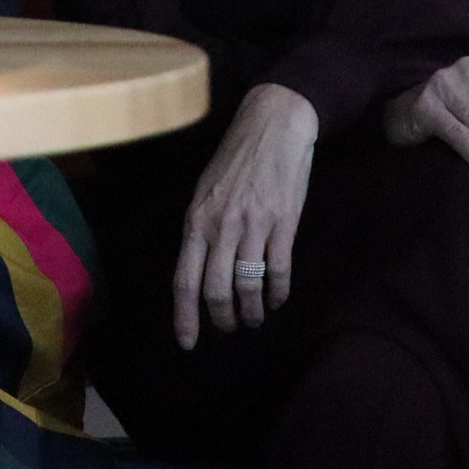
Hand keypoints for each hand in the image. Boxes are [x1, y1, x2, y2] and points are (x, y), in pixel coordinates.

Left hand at [174, 83, 315, 349]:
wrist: (273, 126)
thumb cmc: (236, 159)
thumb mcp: (206, 190)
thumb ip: (202, 228)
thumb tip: (199, 269)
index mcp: (196, 219)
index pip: (185, 278)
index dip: (186, 315)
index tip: (187, 342)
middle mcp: (220, 226)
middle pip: (216, 290)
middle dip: (222, 319)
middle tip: (230, 330)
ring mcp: (253, 225)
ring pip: (248, 286)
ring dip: (252, 311)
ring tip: (255, 319)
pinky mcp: (283, 223)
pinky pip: (279, 270)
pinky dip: (278, 292)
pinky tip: (278, 300)